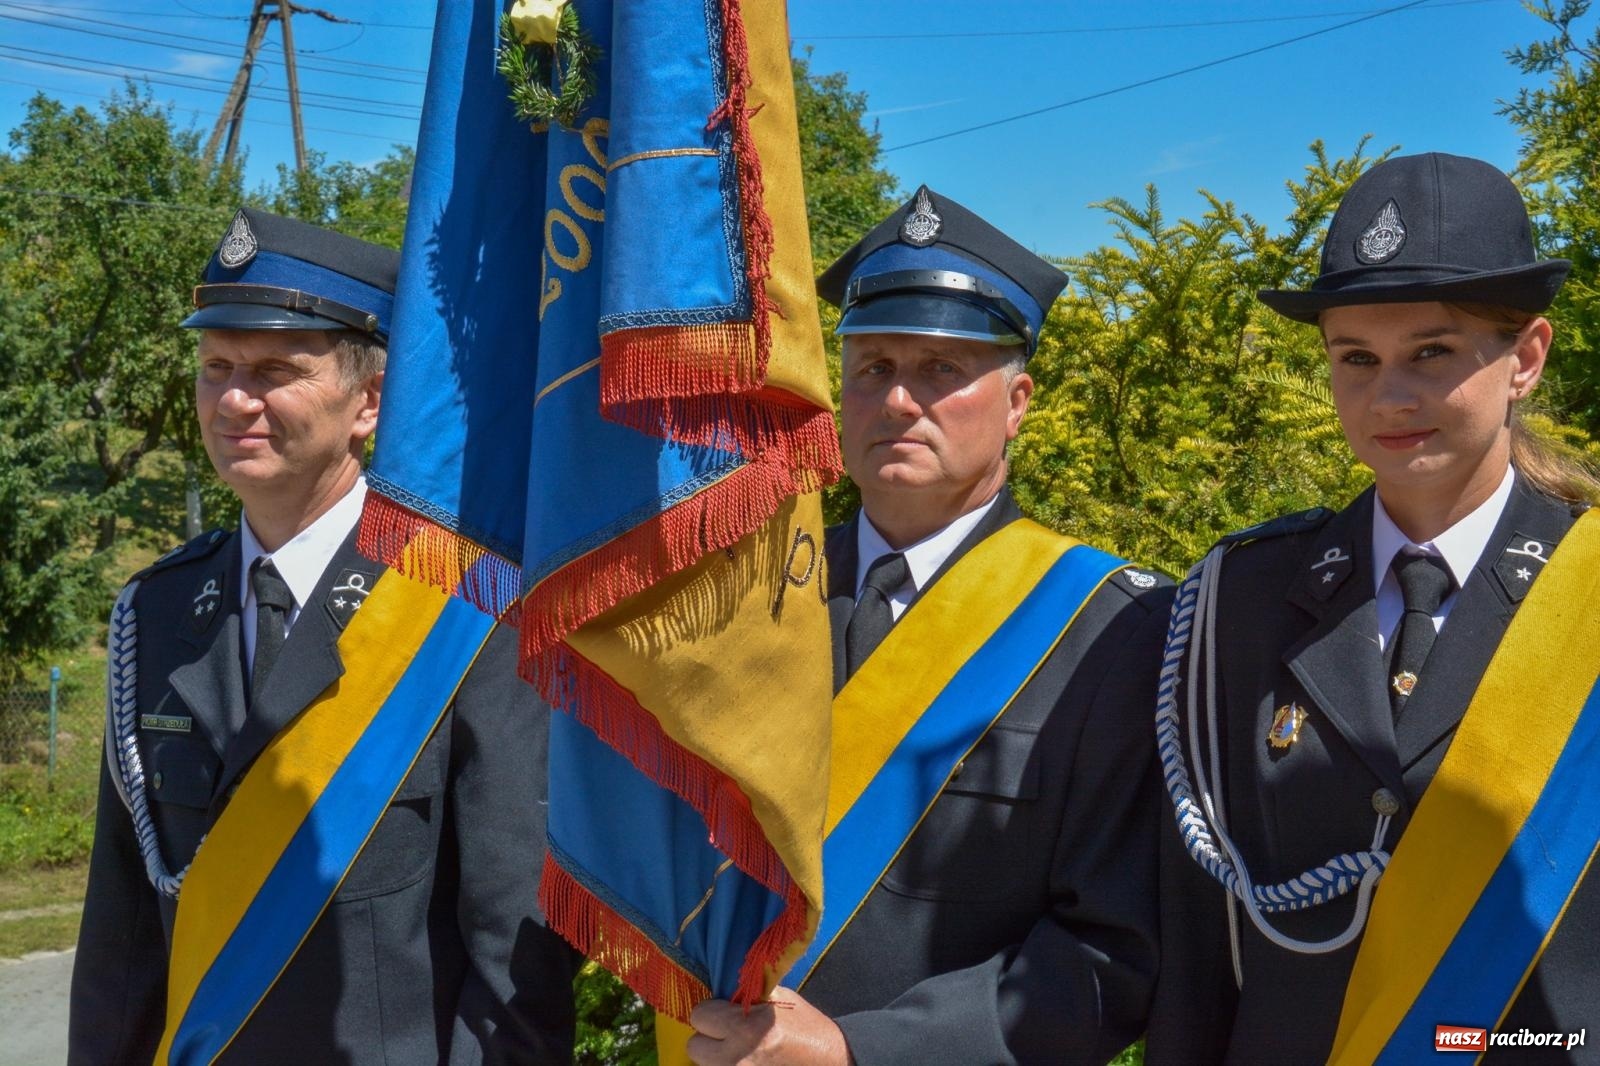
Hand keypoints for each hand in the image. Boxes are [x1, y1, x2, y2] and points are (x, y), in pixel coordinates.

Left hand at [686, 987, 851, 1065]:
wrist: (833, 1062)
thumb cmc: (807, 1028)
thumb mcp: (779, 1000)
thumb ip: (746, 995)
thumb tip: (718, 988)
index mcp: (748, 1027)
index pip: (700, 1015)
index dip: (712, 1013)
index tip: (723, 1014)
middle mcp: (738, 1057)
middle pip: (694, 1047)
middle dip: (709, 1039)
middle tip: (728, 1035)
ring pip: (704, 1065)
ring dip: (716, 1058)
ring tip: (740, 1050)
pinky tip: (747, 1062)